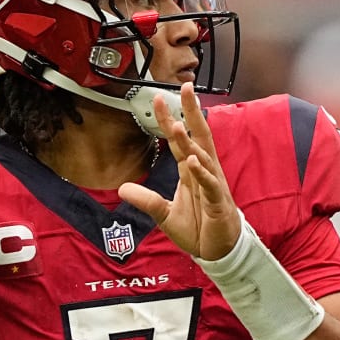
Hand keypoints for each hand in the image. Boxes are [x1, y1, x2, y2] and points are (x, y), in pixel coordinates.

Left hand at [119, 82, 240, 260]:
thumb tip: (122, 189)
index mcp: (191, 171)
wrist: (217, 252)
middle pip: (198, 135)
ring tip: (178, 124)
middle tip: (185, 86)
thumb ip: (146, 200)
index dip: (170, 118)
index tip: (158, 97)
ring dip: (190, 141)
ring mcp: (212, 185)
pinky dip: (202, 173)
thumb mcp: (165, 214)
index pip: (179, 140)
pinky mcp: (217, 203)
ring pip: (203, 156)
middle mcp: (204, 172)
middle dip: (191, 112)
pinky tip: (194, 161)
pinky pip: (210, 185)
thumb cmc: (198, 229)